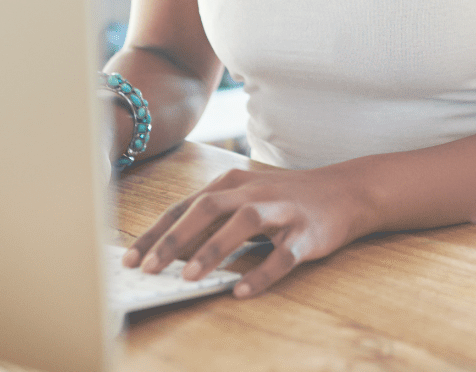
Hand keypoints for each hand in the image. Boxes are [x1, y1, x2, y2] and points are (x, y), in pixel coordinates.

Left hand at [120, 166, 373, 296]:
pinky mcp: (306, 233)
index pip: (186, 206)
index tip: (129, 260)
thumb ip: (212, 221)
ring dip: (213, 249)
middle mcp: (253, 191)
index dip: (157, 232)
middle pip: (208, 207)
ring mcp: (281, 210)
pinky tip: (242, 291)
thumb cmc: (285, 200)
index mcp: (233, 183)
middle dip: (174, 239)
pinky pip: (282, 254)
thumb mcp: (245, 200)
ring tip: (188, 277)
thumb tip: (169, 253)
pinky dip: (261, 273)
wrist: (345, 191)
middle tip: (148, 269)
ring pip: (243, 223)